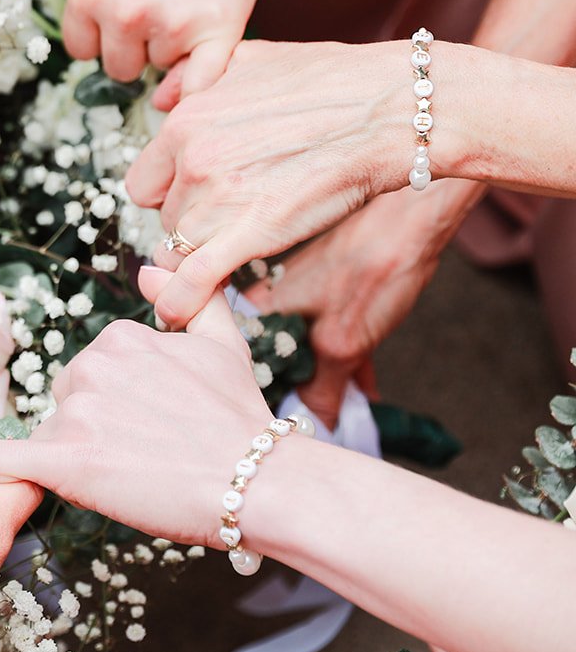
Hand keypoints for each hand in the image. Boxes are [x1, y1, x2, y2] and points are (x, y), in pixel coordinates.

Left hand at [0, 267, 272, 546]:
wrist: (260, 482)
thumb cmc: (243, 422)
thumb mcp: (225, 345)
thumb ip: (191, 299)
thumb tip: (150, 266)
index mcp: (121, 338)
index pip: (92, 374)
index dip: (114, 406)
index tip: (147, 430)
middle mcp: (93, 365)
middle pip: (65, 402)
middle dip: (90, 430)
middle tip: (139, 459)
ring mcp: (77, 412)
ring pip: (45, 435)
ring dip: (68, 460)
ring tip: (121, 483)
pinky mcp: (63, 461)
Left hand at [58, 0, 269, 85]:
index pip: (81, 47)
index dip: (98, 30)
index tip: (116, 4)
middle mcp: (127, 13)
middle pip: (117, 65)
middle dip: (128, 43)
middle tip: (149, 4)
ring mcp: (173, 24)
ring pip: (156, 68)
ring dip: (163, 48)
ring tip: (175, 3)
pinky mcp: (218, 30)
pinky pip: (196, 84)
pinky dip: (190, 86)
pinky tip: (186, 74)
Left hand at [125, 39, 414, 327]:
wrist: (392, 109)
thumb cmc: (331, 81)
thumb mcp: (247, 58)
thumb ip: (195, 77)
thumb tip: (158, 96)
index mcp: (184, 121)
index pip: (144, 183)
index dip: (170, 194)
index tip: (198, 195)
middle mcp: (191, 160)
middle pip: (167, 217)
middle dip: (192, 220)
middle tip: (234, 213)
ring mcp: (219, 198)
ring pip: (183, 247)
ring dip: (207, 250)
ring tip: (242, 238)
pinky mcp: (251, 233)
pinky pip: (196, 279)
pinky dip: (185, 300)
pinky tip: (178, 312)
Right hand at [246, 188, 465, 425]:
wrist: (409, 221)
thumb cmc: (370, 272)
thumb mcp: (342, 345)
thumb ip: (320, 391)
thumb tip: (314, 428)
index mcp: (253, 311)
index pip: (241, 368)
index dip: (261, 402)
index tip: (282, 429)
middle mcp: (263, 304)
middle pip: (271, 365)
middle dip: (295, 398)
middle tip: (317, 428)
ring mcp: (293, 299)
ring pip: (300, 354)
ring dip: (323, 383)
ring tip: (347, 413)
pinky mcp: (322, 296)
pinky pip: (323, 339)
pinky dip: (342, 362)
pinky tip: (365, 387)